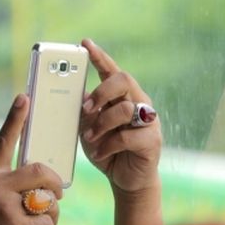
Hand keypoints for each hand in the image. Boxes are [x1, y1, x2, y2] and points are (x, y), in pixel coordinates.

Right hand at [0, 94, 65, 224]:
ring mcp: (4, 207)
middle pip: (40, 171)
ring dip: (52, 213)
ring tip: (42, 223)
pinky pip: (47, 222)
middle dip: (55, 183)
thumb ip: (5, 184)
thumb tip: (43, 180)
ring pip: (48, 200)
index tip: (25, 97)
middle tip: (57, 193)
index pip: (3, 141)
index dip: (15, 118)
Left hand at [79, 38, 161, 194]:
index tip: (84, 44)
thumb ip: (85, 112)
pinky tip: (100, 153)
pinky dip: (109, 145)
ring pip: (126, 108)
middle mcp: (138, 102)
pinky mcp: (152, 141)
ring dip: (102, 123)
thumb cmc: (107, 150)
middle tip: (86, 108)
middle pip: (123, 80)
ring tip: (90, 137)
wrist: (125, 180)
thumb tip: (72, 96)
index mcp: (122, 96)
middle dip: (102, 91)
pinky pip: (128, 136)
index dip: (99, 56)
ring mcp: (148, 121)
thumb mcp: (89, 129)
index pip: (111, 70)